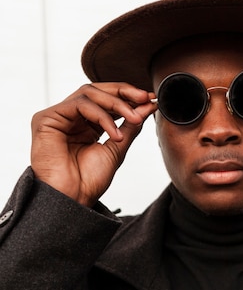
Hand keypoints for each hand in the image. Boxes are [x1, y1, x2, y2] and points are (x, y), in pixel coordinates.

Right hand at [31, 82, 156, 205]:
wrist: (73, 199)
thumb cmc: (89, 181)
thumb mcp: (117, 148)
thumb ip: (130, 126)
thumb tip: (148, 105)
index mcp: (84, 124)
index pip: (105, 99)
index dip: (127, 96)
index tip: (150, 99)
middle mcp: (70, 117)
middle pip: (96, 90)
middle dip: (123, 92)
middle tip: (145, 98)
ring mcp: (57, 116)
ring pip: (88, 93)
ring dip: (116, 104)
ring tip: (134, 119)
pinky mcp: (46, 119)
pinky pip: (79, 105)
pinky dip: (101, 116)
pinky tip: (114, 134)